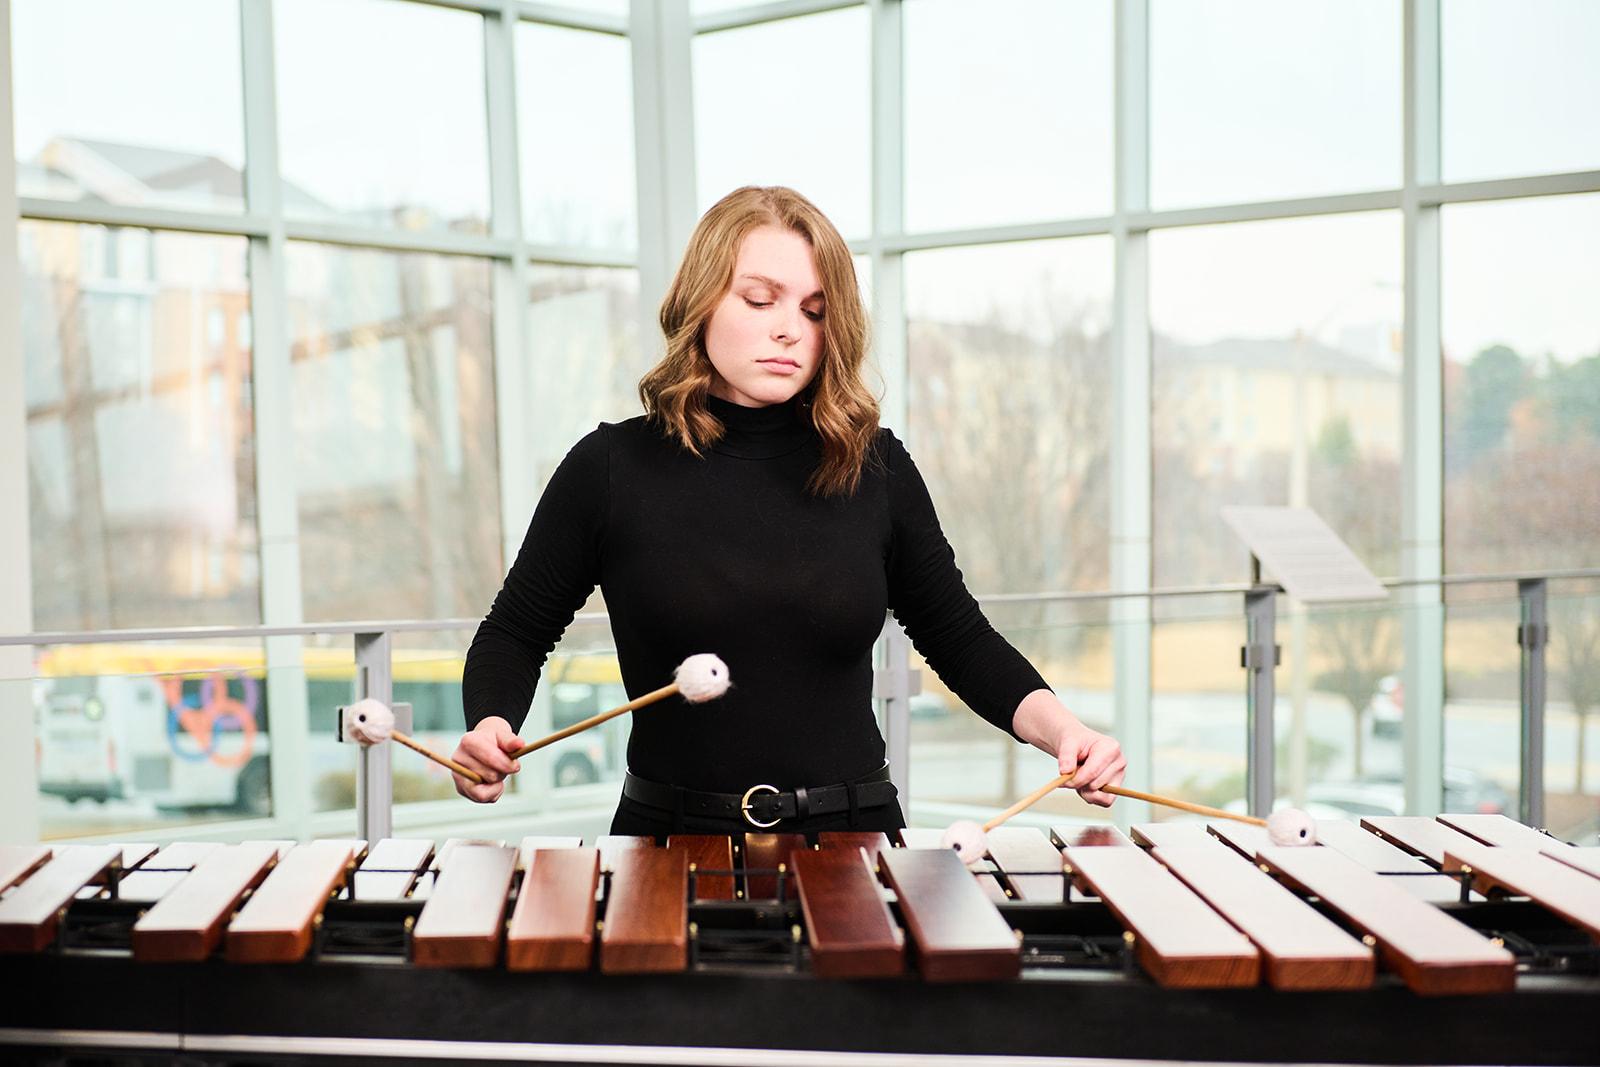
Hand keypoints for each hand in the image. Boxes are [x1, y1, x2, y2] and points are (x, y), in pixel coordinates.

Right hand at [451, 716, 524, 802]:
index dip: (507, 764)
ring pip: (482, 792)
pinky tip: (492, 782)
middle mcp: (458, 759)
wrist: (483, 743)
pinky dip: (493, 793)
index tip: (516, 765)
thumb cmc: (494, 740)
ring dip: (496, 784)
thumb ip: (511, 741)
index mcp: (469, 741)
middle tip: (503, 765)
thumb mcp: (504, 734)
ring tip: (496, 773)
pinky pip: (482, 799)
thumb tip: (520, 744)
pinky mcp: (461, 789)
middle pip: (490, 776)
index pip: (490, 758)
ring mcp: (458, 776)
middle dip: (503, 772)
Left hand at [1011, 688, 1126, 807]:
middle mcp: (1119, 760)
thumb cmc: (1067, 737)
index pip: (1094, 775)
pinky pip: (1105, 802)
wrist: (1068, 740)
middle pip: (1100, 788)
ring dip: (1086, 793)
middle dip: (1080, 785)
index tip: (1063, 777)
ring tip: (1078, 778)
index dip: (1076, 780)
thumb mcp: (1064, 742)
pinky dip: (1092, 798)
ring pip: (1104, 797)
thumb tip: (1065, 772)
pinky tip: (1083, 786)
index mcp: (1110, 749)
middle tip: (1070, 774)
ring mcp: (1118, 773)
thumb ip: (1066, 755)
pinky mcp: (1114, 783)